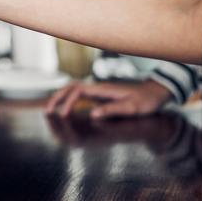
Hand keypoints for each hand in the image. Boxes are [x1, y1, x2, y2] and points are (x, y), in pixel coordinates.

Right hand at [45, 80, 171, 119]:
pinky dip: (67, 99)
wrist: (155, 92)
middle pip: (70, 87)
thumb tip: (92, 114)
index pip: (78, 91)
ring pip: (72, 89)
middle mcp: (97, 87)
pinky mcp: (99, 95)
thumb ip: (112, 110)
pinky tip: (64, 107)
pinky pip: (78, 94)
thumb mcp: (132, 108)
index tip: (63, 115)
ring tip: (50, 109)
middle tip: (46, 111)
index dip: (68, 102)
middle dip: (56, 98)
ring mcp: (97, 90)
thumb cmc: (145, 101)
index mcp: (102, 89)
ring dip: (60, 97)